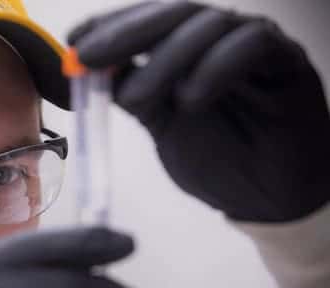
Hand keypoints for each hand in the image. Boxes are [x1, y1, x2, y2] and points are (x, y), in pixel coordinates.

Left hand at [69, 1, 329, 221]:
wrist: (265, 198)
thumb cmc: (217, 159)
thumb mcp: (162, 125)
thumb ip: (136, 95)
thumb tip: (92, 72)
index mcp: (187, 50)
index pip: (146, 22)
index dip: (108, 26)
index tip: (73, 43)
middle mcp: (219, 39)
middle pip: (172, 15)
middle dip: (125, 34)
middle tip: (89, 58)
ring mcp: (254, 44)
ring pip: (207, 26)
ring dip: (164, 60)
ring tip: (134, 100)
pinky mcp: (287, 60)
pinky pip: (251, 45)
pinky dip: (215, 68)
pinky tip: (190, 99)